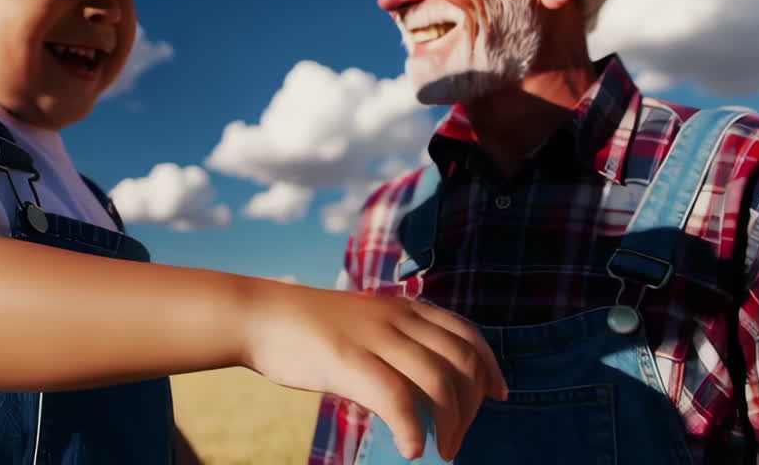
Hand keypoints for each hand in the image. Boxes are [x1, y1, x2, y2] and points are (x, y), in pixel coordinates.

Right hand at [240, 282, 506, 459]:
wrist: (259, 314)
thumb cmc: (305, 328)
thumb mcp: (361, 327)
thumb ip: (390, 351)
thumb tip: (412, 398)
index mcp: (401, 308)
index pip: (465, 331)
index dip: (489, 364)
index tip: (500, 393)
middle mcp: (396, 319)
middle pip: (460, 360)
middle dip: (472, 404)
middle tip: (459, 438)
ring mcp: (374, 338)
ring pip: (438, 381)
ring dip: (451, 423)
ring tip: (442, 450)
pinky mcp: (349, 361)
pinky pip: (397, 398)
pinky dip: (413, 429)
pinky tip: (412, 449)